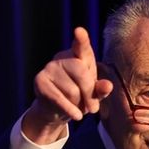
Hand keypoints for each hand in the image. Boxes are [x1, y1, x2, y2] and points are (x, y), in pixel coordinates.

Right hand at [22, 27, 113, 143]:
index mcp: (79, 56)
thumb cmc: (80, 96)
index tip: (80, 31)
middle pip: (81, 73)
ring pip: (72, 90)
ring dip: (78, 104)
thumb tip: (108, 85)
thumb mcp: (94, 93)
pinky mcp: (39, 81)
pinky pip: (59, 98)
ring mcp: (49, 68)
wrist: (56, 110)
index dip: (81, 40)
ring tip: (76, 106)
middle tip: (94, 108)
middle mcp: (62, 58)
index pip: (82, 47)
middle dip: (90, 94)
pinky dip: (70, 110)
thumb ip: (101, 89)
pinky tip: (77, 116)